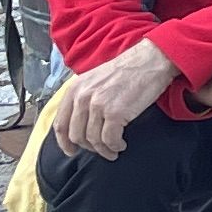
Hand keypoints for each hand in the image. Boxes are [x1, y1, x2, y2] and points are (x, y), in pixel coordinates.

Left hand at [47, 39, 177, 157]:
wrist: (151, 60)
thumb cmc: (128, 70)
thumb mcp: (95, 80)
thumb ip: (83, 98)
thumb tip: (79, 123)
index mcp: (75, 89)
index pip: (60, 124)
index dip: (64, 143)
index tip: (71, 151)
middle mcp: (83, 97)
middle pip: (76, 135)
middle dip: (88, 147)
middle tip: (100, 149)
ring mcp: (98, 105)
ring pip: (93, 140)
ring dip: (103, 150)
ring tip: (113, 150)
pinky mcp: (115, 113)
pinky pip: (109, 140)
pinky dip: (115, 146)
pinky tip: (120, 144)